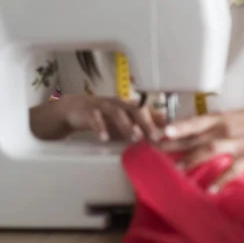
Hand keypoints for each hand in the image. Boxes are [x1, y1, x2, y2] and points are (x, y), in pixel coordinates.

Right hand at [37, 94, 162, 142]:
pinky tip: (104, 138)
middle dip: (146, 123)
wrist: (74, 110)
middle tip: (155, 137)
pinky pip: (94, 118)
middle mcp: (119, 104)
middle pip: (135, 109)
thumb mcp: (123, 122)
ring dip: (127, 125)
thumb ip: (140, 127)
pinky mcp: (88, 112)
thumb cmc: (103, 117)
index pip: (148, 111)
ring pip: (117, 112)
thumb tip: (162, 134)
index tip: (169, 134)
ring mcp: (103, 107)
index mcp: (129, 107)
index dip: (159, 121)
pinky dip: (100, 128)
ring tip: (135, 137)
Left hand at [158, 108, 243, 186]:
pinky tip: (211, 190)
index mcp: (223, 118)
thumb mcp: (237, 116)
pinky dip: (221, 180)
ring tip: (178, 170)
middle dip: (176, 145)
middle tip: (157, 152)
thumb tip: (196, 129)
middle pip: (197, 138)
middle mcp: (227, 129)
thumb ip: (218, 123)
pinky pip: (232, 170)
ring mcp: (238, 143)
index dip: (178, 127)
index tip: (161, 132)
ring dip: (193, 160)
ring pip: (210, 152)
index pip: (196, 122)